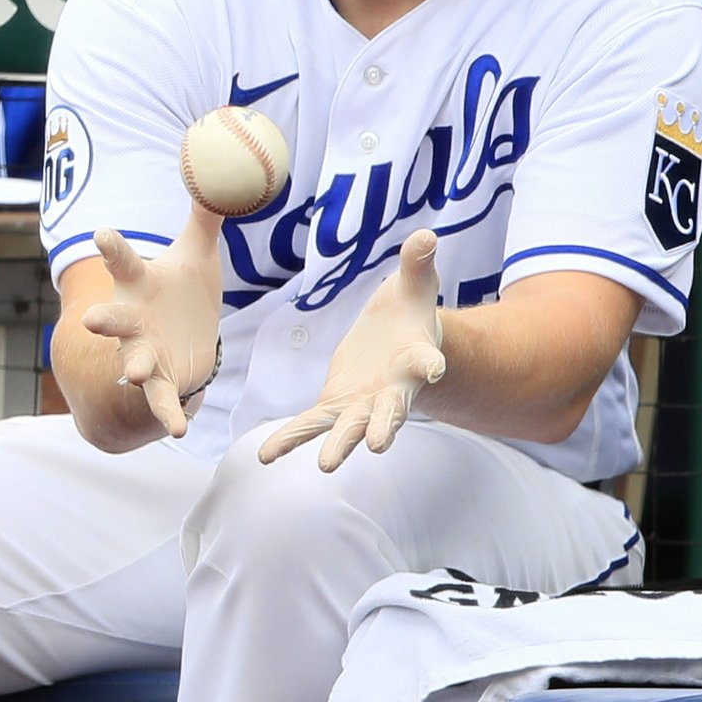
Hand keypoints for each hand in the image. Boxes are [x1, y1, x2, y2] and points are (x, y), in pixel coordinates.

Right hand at [78, 211, 224, 437]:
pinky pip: (163, 402)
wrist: (181, 340)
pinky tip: (180, 430)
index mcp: (139, 284)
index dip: (111, 248)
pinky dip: (170, 415)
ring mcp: (142, 355)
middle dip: (104, 322)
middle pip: (115, 320)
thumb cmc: (184, 290)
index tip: (101, 233)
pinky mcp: (161, 384)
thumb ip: (205, 215)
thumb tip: (217, 172)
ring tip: (138, 374)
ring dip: (136, 369)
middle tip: (94, 319)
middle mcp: (132, 322)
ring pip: (135, 364)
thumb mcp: (197, 251)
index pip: (121, 262)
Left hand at [258, 230, 447, 471]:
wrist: (397, 340)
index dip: (430, 364)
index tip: (435, 369)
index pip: (426, 361)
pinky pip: (310, 424)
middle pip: (390, 412)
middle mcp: (392, 391)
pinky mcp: (335, 404)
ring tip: (326, 465)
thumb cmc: (410, 311)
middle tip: (378, 445)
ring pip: (349, 427)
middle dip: (383, 427)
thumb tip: (425, 237)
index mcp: (416, 358)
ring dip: (338, 445)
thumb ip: (417, 263)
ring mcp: (363, 403)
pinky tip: (265, 455)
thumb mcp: (414, 283)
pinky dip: (290, 439)